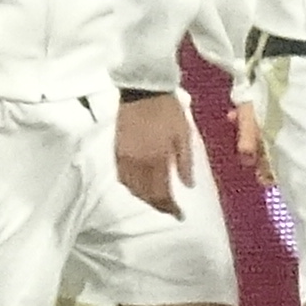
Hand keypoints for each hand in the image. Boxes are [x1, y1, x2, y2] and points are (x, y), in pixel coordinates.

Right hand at [109, 94, 192, 214]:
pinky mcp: (116, 150)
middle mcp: (138, 163)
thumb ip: (185, 162)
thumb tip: (189, 186)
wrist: (143, 89)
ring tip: (156, 200)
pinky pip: (121, 177)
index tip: (180, 215)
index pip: (162, 194)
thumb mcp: (184, 135)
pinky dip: (131, 186)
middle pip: (145, 195)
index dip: (171, 208)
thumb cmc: (168, 110)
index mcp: (157, 159)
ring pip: (132, 188)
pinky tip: (139, 185)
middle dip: (158, 205)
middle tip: (170, 209)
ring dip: (144, 198)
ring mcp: (125, 157)